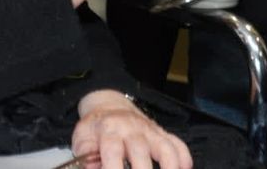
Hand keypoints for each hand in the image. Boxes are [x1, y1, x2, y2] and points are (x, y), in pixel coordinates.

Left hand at [72, 90, 191, 168]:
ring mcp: (150, 131)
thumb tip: (93, 168)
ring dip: (169, 166)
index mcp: (109, 129)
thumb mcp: (82, 137)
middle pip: (140, 151)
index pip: (112, 151)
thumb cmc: (96, 127)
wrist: (110, 104)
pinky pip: (178, 144)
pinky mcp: (162, 133)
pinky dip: (184, 159)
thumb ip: (85, 156)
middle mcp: (132, 129)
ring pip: (165, 148)